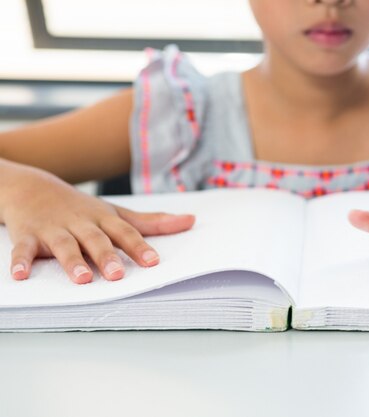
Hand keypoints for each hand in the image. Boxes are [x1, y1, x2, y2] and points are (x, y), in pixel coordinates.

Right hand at [0, 164, 194, 283]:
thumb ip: (152, 221)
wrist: (32, 187)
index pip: (125, 233)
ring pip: (64, 246)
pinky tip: (21, 275)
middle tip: (119, 274)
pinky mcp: (28, 235)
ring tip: (83, 279)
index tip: (153, 262)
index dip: (139, 247)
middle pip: (96, 240)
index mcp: (103, 219)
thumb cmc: (81, 207)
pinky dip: (20, 261)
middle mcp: (81, 224)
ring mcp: (53, 229)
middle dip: (107, 256)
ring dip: (72, 262)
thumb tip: (190, 221)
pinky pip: (22, 249)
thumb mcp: (116, 212)